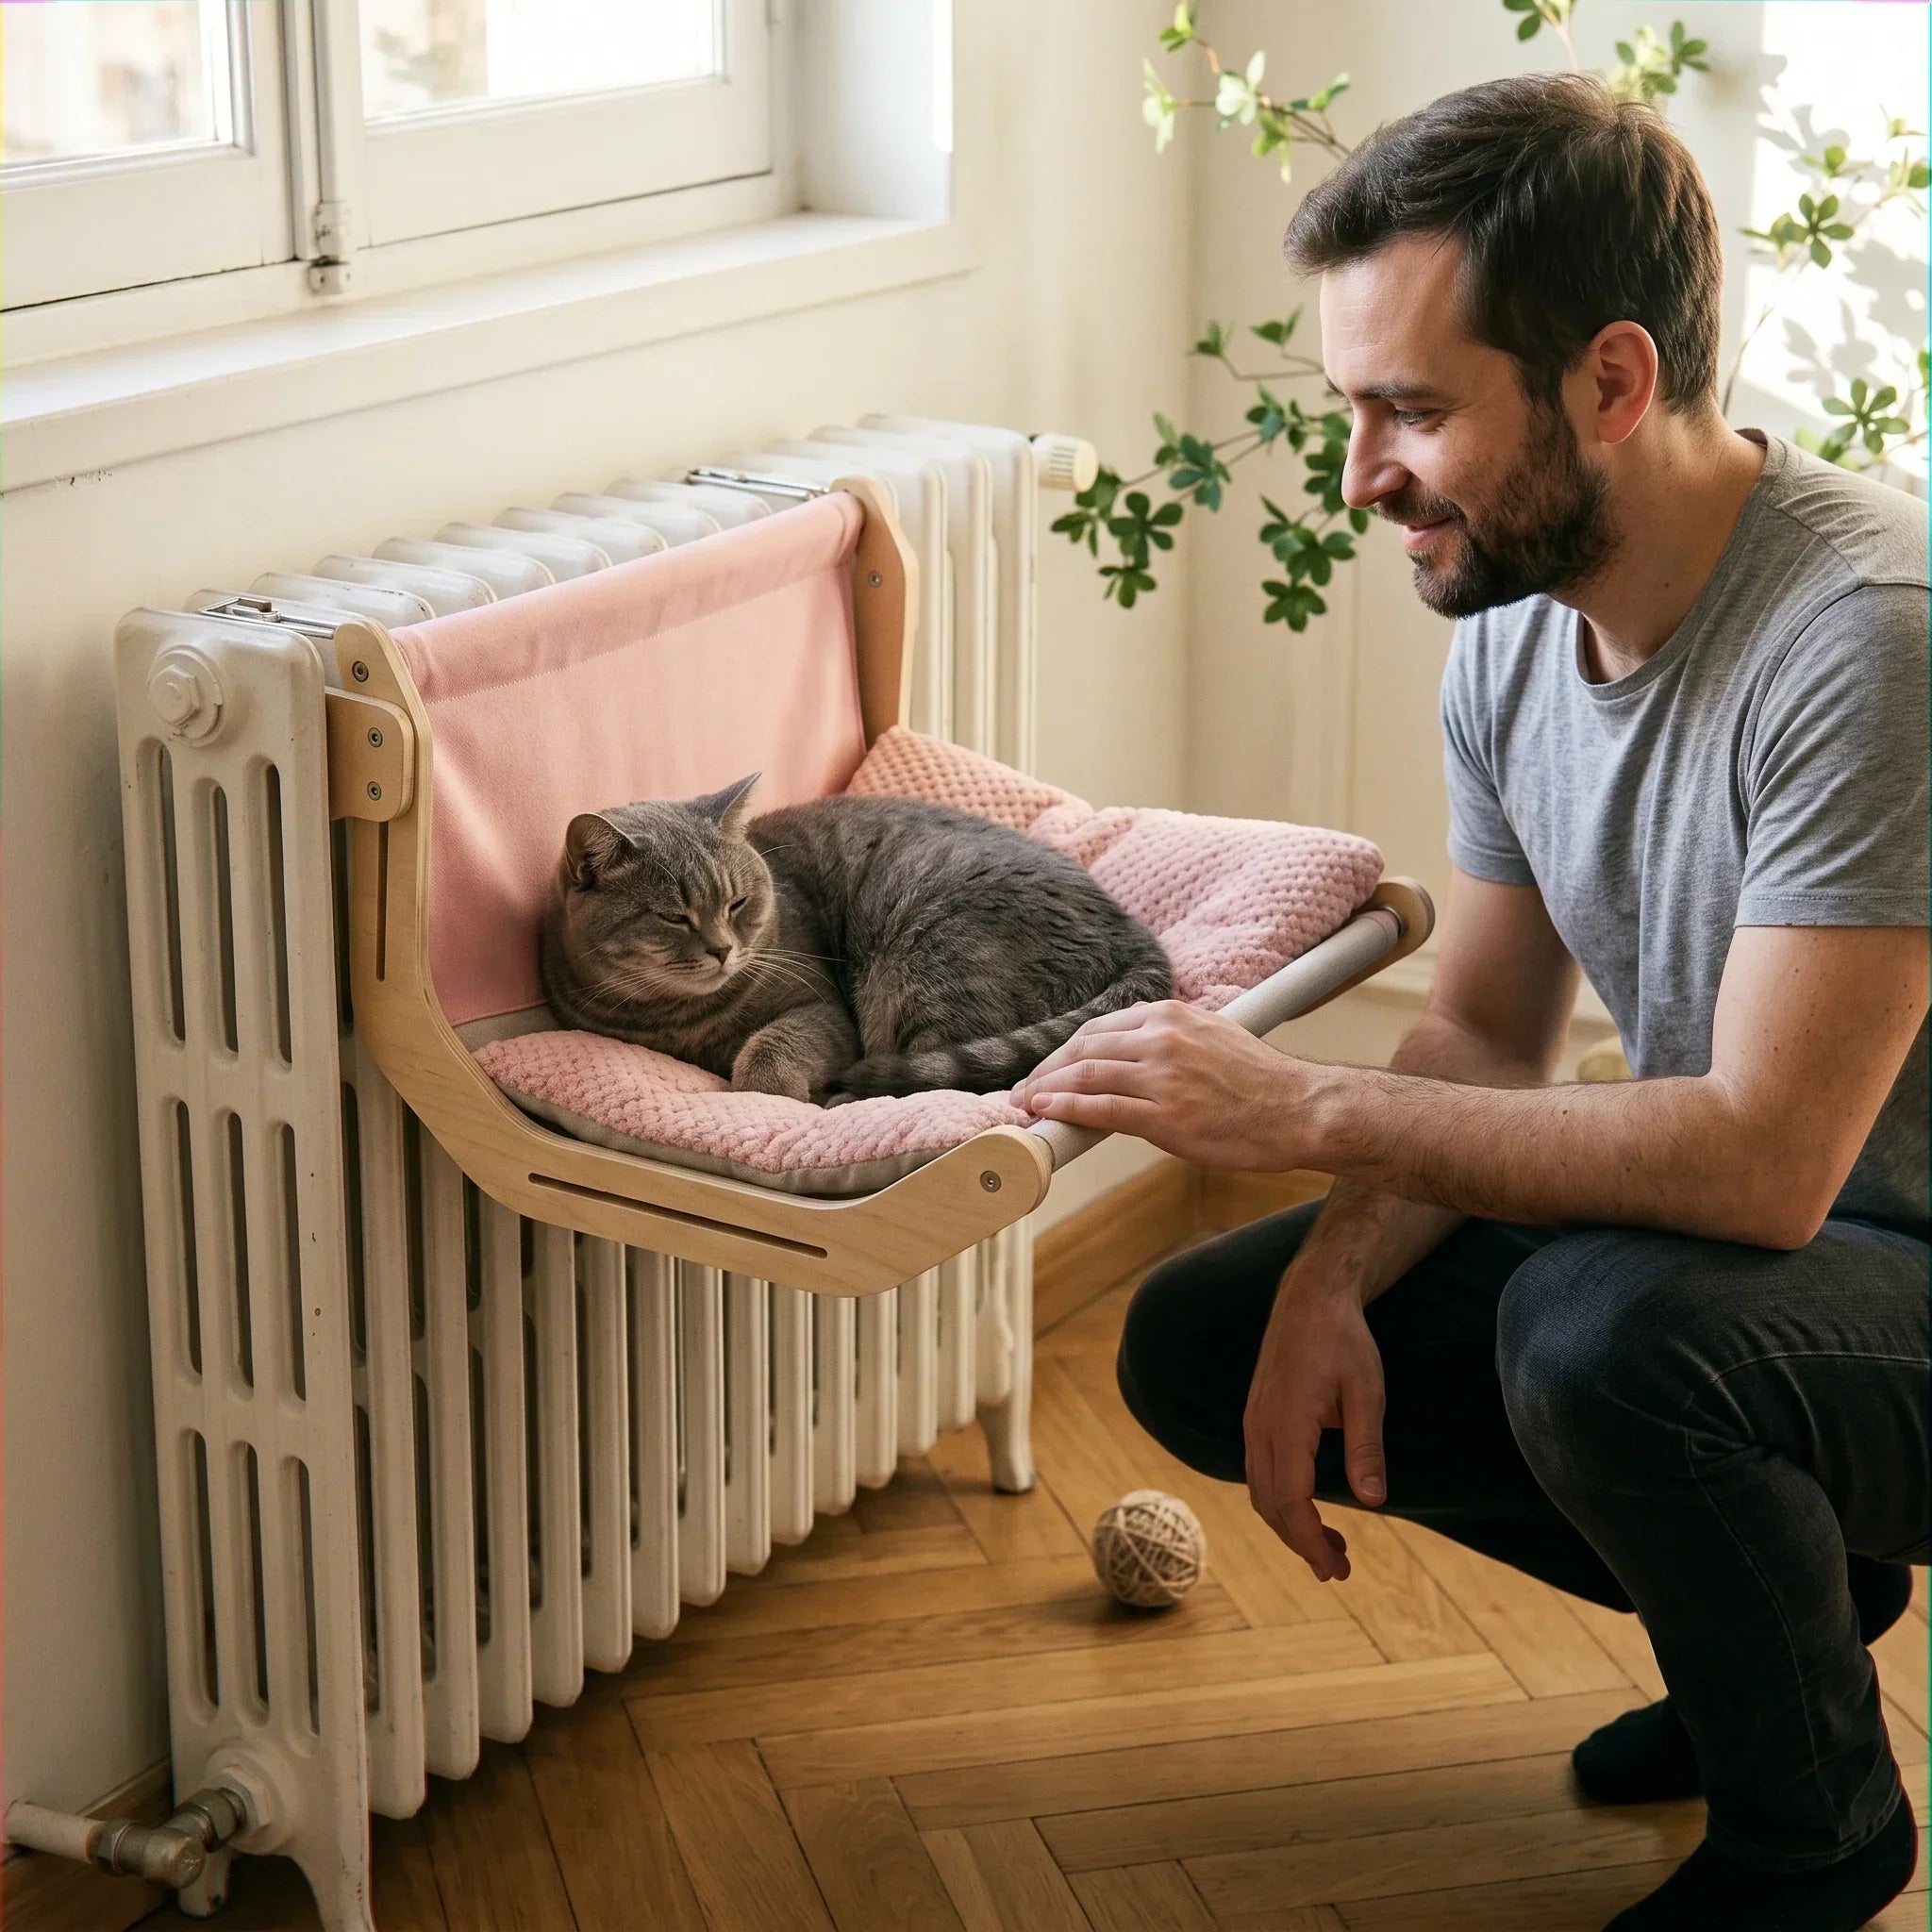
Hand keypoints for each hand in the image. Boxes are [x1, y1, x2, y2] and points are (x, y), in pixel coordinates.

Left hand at [1012, 1001, 1313, 1168]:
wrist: (1302, 1110)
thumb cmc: (1262, 1082)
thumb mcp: (1215, 1036)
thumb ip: (1172, 1037)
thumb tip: (1134, 1049)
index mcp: (1172, 1016)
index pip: (1099, 1028)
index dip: (1065, 1051)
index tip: (1048, 1068)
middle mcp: (1163, 1038)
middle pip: (1083, 1049)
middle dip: (1047, 1071)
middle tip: (1024, 1090)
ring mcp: (1163, 1076)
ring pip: (1085, 1076)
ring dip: (1047, 1091)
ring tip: (1027, 1106)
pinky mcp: (1166, 1114)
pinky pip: (1101, 1109)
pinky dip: (1066, 1110)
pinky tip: (1047, 1114)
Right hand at [1243, 1272, 1386, 1580]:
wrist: (1309, 1299)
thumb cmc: (1342, 1341)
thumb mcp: (1366, 1393)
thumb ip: (1365, 1447)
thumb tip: (1372, 1502)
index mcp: (1287, 1423)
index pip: (1290, 1500)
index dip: (1310, 1540)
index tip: (1335, 1568)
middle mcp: (1260, 1428)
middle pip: (1269, 1505)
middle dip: (1301, 1543)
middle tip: (1339, 1570)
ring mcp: (1253, 1422)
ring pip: (1259, 1491)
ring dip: (1288, 1525)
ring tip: (1327, 1546)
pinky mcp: (1256, 1418)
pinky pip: (1258, 1472)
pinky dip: (1279, 1501)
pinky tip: (1306, 1508)